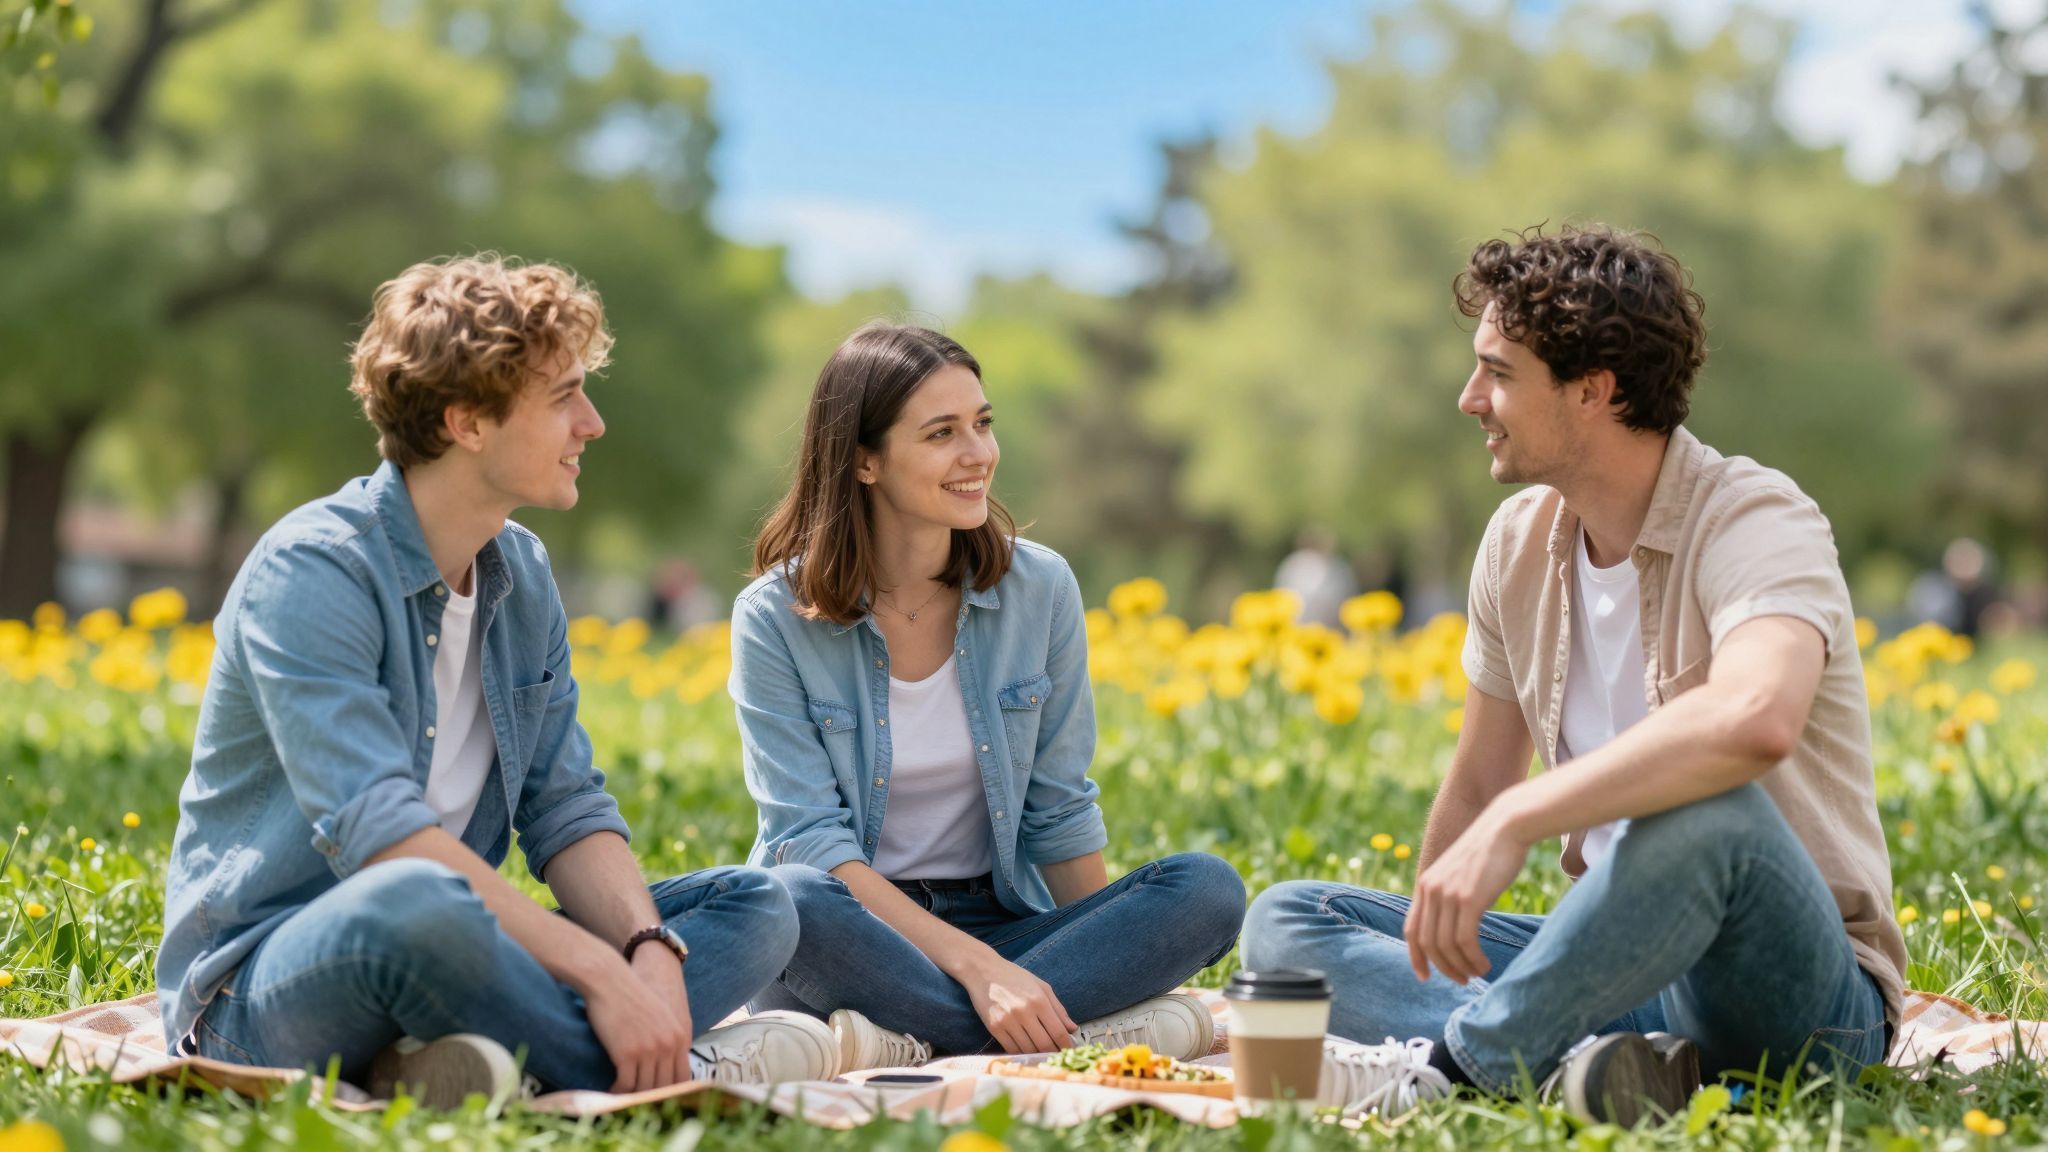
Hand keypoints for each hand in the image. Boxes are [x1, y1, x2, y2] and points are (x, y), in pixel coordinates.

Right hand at [583, 949, 693, 1092]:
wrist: (610, 981)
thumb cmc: (632, 997)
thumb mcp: (660, 1016)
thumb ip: (668, 1038)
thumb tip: (665, 1064)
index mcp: (680, 1036)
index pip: (682, 1077)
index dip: (671, 1092)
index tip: (658, 1099)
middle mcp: (668, 1045)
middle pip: (664, 1087)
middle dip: (651, 1098)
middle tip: (639, 1104)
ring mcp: (649, 1050)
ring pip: (644, 1088)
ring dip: (633, 1097)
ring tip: (624, 1100)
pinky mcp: (627, 1053)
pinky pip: (625, 1084)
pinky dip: (618, 1091)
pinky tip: (611, 1090)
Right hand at [959, 954, 1077, 1053]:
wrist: (983, 971)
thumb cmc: (1014, 977)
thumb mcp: (1041, 986)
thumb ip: (1059, 1009)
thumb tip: (1073, 1028)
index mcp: (1039, 1000)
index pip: (1058, 1031)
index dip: (1067, 1045)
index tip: (1070, 1050)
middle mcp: (1024, 1012)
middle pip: (1044, 1044)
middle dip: (1054, 1053)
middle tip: (1058, 1055)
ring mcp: (1007, 1021)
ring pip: (1028, 1049)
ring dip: (1038, 1055)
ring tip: (1043, 1054)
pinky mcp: (994, 1028)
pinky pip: (1011, 1049)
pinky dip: (1021, 1053)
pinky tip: (1026, 1050)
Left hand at [1404, 806, 1530, 984]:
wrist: (1506, 826)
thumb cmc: (1490, 851)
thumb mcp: (1460, 873)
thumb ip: (1450, 895)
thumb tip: (1454, 925)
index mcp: (1425, 884)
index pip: (1411, 930)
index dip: (1415, 957)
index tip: (1425, 976)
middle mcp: (1431, 890)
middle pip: (1428, 943)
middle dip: (1443, 967)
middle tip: (1462, 980)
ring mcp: (1448, 894)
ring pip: (1446, 946)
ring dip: (1462, 966)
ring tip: (1478, 973)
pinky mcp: (1468, 899)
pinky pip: (1465, 941)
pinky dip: (1473, 958)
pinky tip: (1484, 964)